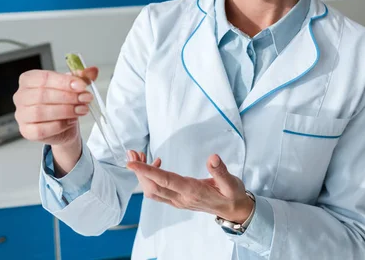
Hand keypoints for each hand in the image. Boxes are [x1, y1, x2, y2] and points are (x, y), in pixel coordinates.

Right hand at [13, 67, 98, 146]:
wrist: (64, 124)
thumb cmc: (63, 102)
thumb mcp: (73, 86)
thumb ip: (82, 77)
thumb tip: (93, 70)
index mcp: (29, 79)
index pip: (44, 78)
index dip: (64, 82)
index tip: (82, 85)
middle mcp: (21, 96)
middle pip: (42, 95)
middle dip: (68, 97)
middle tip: (85, 99)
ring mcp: (21, 115)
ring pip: (41, 112)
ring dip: (65, 111)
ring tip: (81, 109)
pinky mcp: (27, 131)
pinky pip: (41, 129)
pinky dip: (59, 125)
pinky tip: (71, 121)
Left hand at [127, 153, 253, 223]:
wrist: (233, 212)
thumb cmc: (232, 195)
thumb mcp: (232, 183)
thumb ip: (221, 172)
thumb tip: (213, 158)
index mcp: (192, 191)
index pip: (165, 181)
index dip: (147, 171)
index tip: (132, 163)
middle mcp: (181, 198)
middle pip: (152, 187)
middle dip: (139, 171)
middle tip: (131, 153)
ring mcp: (177, 201)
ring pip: (152, 190)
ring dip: (142, 175)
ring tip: (138, 156)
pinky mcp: (176, 200)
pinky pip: (157, 191)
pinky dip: (150, 178)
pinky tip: (156, 164)